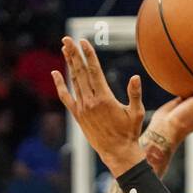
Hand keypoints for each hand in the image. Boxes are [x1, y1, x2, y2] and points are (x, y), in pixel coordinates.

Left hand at [52, 38, 146, 175]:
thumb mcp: (137, 113)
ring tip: (64, 49)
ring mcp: (82, 108)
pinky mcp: (78, 116)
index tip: (83, 41)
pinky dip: (60, 85)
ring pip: (73, 81)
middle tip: (67, 39)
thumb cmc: (130, 133)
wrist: (118, 153)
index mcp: (104, 98)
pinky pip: (66, 97)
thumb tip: (135, 77)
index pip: (94, 70)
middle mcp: (90, 101)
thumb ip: (135, 94)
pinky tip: (55, 73)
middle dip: (73, 54)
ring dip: (68, 64)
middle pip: (80, 72)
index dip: (88, 54)